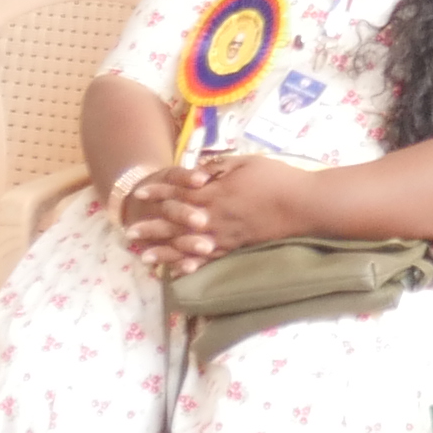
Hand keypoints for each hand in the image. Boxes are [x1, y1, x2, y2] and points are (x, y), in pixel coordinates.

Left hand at [120, 147, 312, 272]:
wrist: (303, 205)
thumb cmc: (277, 178)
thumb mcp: (246, 162)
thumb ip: (219, 166)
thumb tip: (198, 170)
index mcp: (215, 192)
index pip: (179, 192)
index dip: (159, 191)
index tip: (140, 193)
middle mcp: (214, 217)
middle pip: (176, 222)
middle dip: (152, 226)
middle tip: (129, 232)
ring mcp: (225, 235)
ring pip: (187, 245)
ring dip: (164, 251)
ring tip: (144, 256)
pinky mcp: (237, 247)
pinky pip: (210, 258)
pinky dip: (192, 265)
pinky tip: (179, 271)